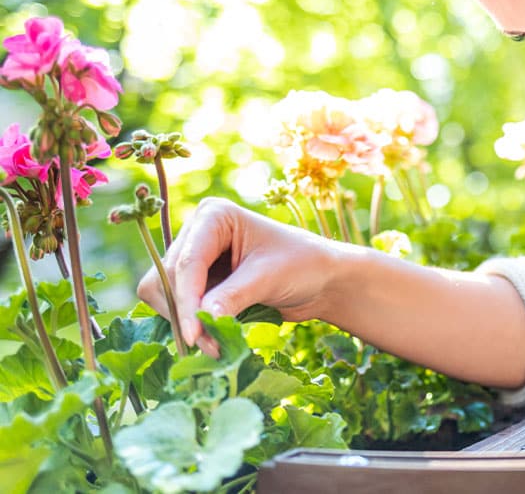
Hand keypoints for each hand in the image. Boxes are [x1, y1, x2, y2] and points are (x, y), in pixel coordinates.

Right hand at [137, 197, 356, 355]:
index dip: (186, 300)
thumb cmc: (303, 265)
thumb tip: (201, 323)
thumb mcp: (268, 278)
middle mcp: (197, 233)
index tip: (194, 335)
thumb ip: (233, 297)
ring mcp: (196, 258)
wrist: (322, 280)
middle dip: (185, 314)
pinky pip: (180, 307)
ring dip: (186, 323)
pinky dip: (193, 326)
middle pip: (166, 279)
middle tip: (209, 346)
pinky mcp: (201, 282)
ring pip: (164, 295)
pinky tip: (215, 340)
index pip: (186, 262)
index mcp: (214, 216)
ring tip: (216, 346)